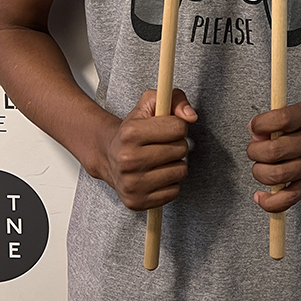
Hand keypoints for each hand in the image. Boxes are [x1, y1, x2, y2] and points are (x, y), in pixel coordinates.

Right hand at [98, 88, 197, 210]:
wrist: (108, 156)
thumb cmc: (134, 128)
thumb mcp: (150, 103)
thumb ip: (175, 99)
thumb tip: (191, 116)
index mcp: (131, 133)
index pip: (178, 127)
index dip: (178, 125)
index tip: (167, 127)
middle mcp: (128, 160)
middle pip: (181, 149)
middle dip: (177, 144)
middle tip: (163, 144)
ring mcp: (132, 184)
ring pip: (181, 172)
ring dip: (176, 164)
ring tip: (160, 159)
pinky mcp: (137, 202)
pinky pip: (174, 191)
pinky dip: (170, 183)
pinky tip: (157, 174)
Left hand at [247, 101, 300, 212]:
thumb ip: (280, 120)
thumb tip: (255, 134)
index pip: (280, 120)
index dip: (260, 124)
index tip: (254, 127)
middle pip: (274, 151)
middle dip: (255, 151)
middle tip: (254, 149)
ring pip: (278, 175)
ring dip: (259, 172)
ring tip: (260, 166)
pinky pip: (289, 198)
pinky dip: (270, 202)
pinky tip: (260, 196)